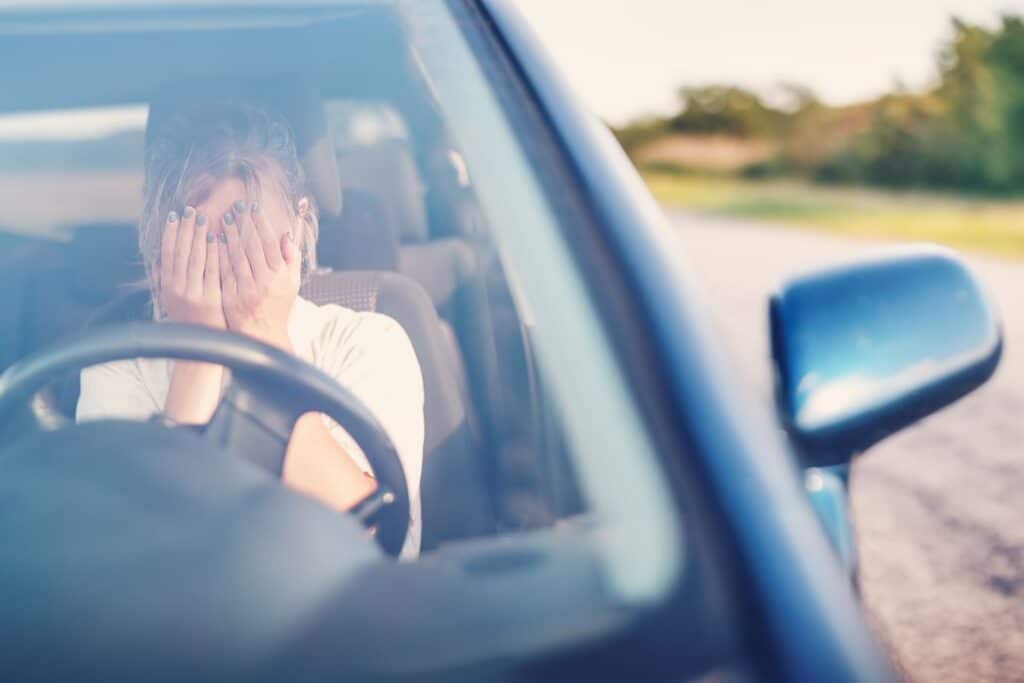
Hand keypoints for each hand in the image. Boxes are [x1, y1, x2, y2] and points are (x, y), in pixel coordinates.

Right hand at [159, 206, 223, 327]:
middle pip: (181, 252)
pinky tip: (216, 238)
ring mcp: (193, 294)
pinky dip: (213, 253)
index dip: (170, 233)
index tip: (173, 215)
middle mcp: (177, 289)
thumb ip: (166, 279)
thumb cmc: (189, 321)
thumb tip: (159, 258)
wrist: (200, 348)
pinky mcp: (209, 299)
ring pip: (195, 259)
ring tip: (203, 217)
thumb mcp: (172, 300)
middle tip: (190, 209)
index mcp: (167, 287)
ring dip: (198, 236)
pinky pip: (211, 271)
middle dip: (185, 229)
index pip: (168, 254)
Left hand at [218, 200, 300, 348]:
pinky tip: (214, 241)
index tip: (253, 207)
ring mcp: (246, 289)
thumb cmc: (279, 307)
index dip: (261, 223)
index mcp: (279, 276)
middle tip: (235, 207)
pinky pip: (224, 271)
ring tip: (224, 219)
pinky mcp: (231, 297)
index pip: (269, 243)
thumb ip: (291, 259)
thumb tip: (286, 235)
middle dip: (243, 224)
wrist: (263, 336)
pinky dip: (219, 254)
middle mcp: (263, 282)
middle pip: (251, 246)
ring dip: (229, 235)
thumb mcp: (292, 283)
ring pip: (236, 256)